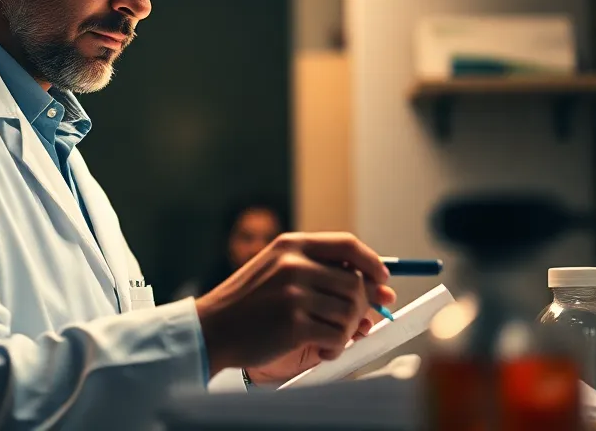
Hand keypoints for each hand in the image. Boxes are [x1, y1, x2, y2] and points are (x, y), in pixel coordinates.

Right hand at [194, 232, 396, 377]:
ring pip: (349, 313)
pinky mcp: (293, 324)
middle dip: (362, 307)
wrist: (212, 328)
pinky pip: (336, 337)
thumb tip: (376, 288)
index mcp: (292, 245)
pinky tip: (321, 350)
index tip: (383, 280)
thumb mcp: (277, 269)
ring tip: (331, 339)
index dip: (372, 263)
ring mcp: (294, 294)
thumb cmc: (249, 302)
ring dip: (348, 332)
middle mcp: (295, 264)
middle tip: (358, 323)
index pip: (348, 245)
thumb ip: (319, 271)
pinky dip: (335, 349)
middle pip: (354, 283)